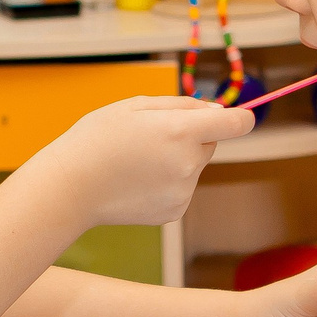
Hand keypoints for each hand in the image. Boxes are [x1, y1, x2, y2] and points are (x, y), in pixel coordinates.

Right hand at [23, 94, 251, 229]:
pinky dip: (167, 184)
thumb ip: (181, 105)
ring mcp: (183, 190)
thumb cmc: (97, 139)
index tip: (245, 118)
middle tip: (151, 139)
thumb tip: (217, 111)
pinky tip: (138, 183)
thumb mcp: (134, 106)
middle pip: (209, 144)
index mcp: (180, 130)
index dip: (240, 119)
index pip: (233, 124)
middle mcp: (188, 163)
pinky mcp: (175, 210)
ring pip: (194, 167)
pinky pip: (182, 188)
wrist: (71, 187)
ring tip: (137, 163)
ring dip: (177, 162)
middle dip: (190, 138)